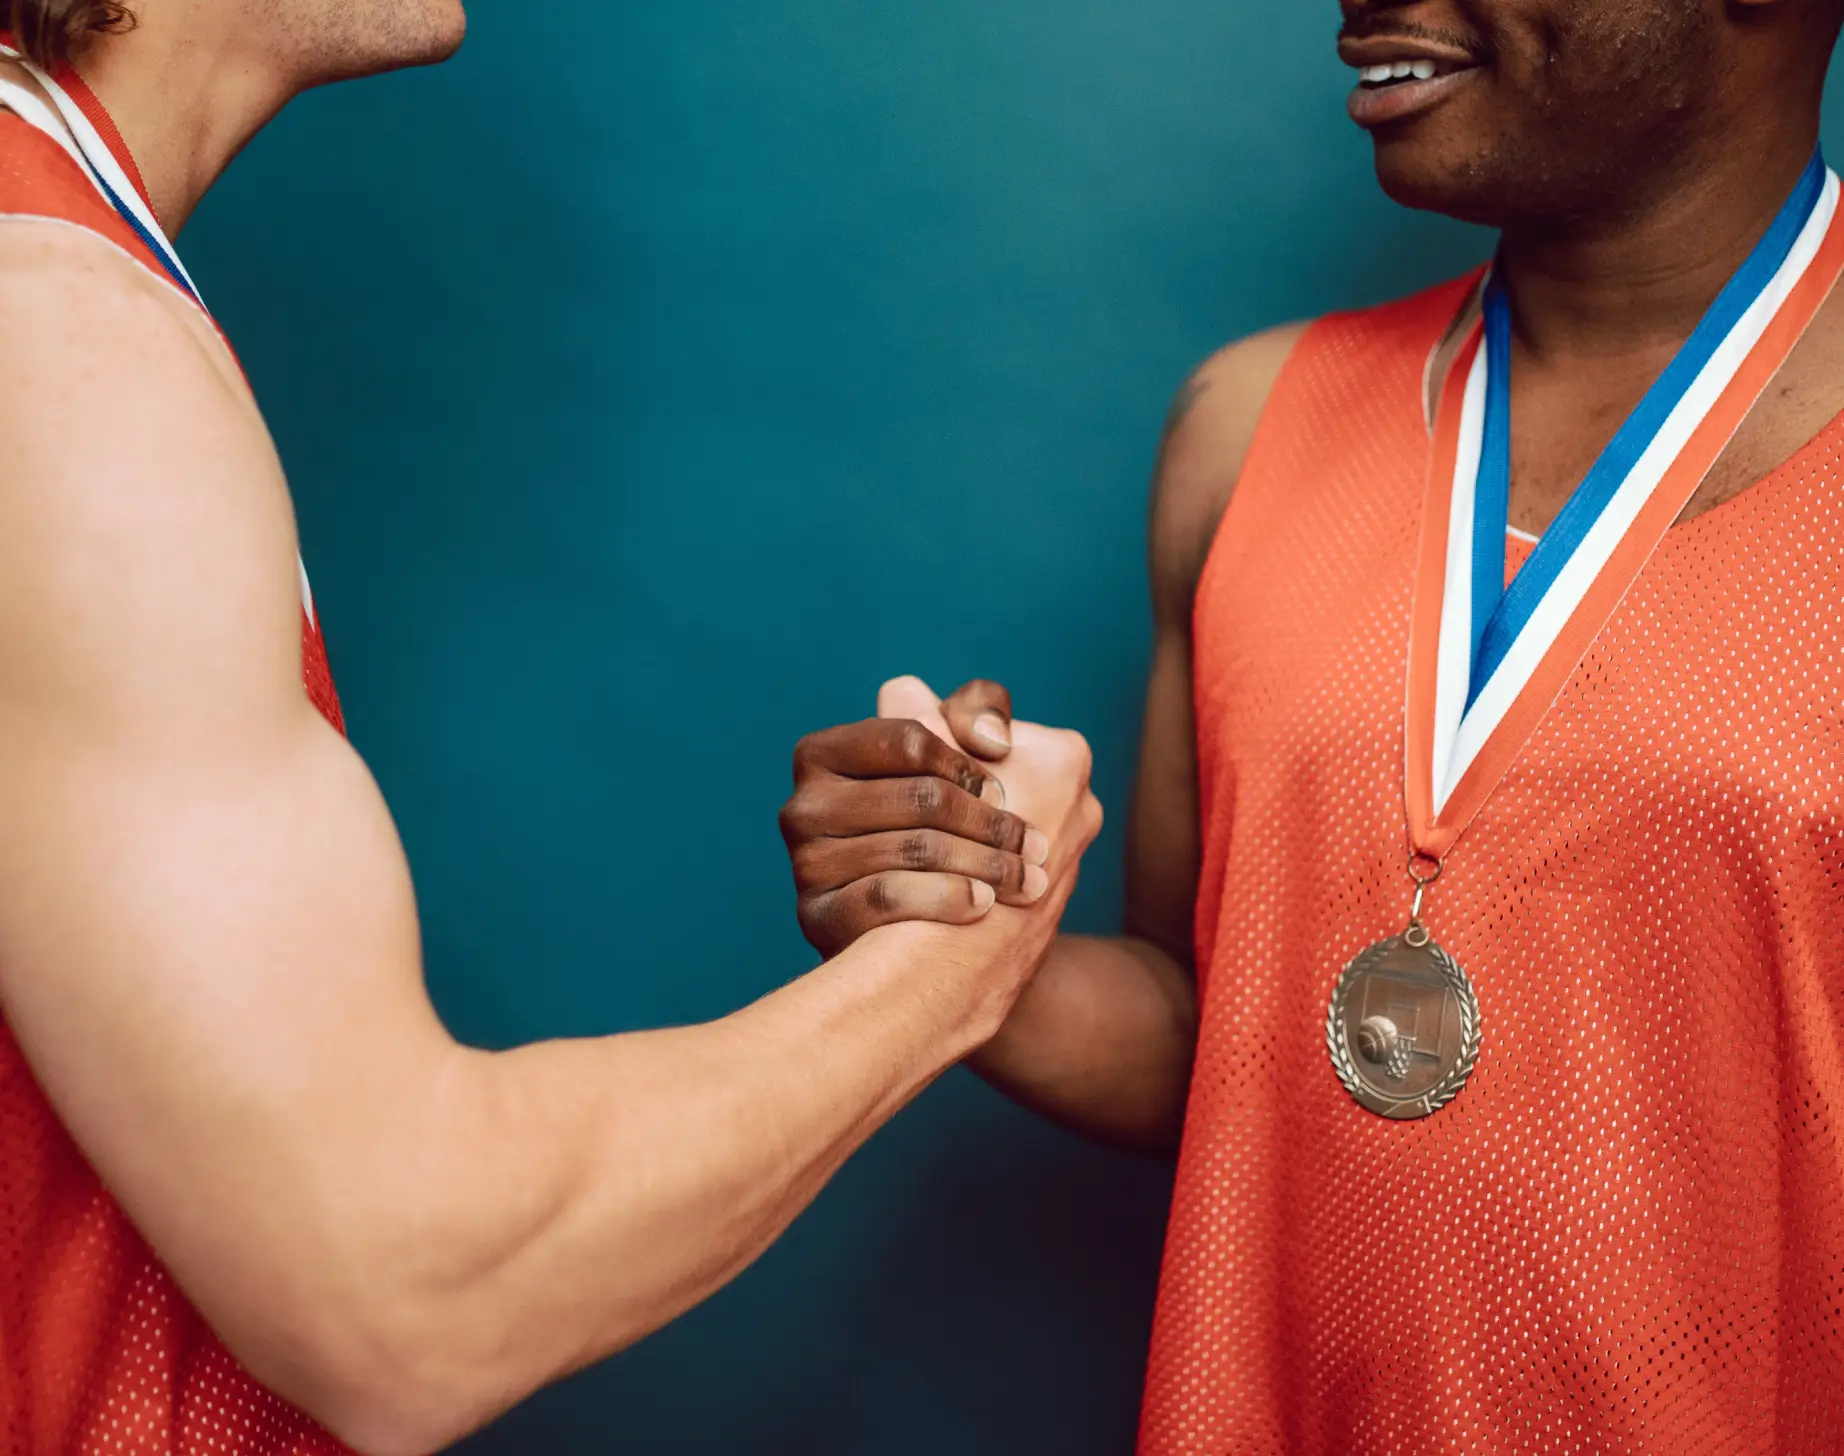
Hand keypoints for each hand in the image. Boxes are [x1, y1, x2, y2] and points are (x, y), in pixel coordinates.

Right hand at [781, 677, 1100, 957]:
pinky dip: (946, 897)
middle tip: (1036, 846)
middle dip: (991, 823)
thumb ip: (976, 712)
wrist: (912, 933)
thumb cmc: (938, 823)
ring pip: (913, 848)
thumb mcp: (953, 751)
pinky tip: (984, 903)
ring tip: (1027, 880)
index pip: (910, 740)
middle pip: (922, 798)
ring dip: (986, 864)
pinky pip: (886, 897)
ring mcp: (805, 864)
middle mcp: (802, 805)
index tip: (1004, 791)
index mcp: (823, 753)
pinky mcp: (817, 917)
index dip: (967, 766)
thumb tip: (995, 741)